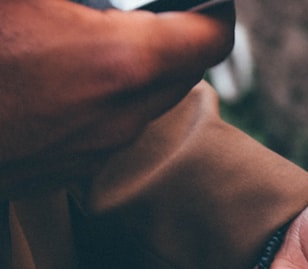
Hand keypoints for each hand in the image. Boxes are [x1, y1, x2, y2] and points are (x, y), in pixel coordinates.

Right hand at [0, 0, 234, 195]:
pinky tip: (50, 70)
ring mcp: (93, 149)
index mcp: (119, 61)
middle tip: (139, 7)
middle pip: (182, 71)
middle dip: (171, 34)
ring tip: (83, 32)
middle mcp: (119, 114)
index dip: (212, 8)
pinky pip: (105, 126)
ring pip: (143, 101)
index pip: (211, 36)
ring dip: (132, 65)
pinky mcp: (62, 170)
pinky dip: (97, 95)